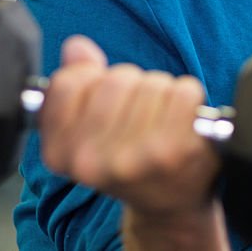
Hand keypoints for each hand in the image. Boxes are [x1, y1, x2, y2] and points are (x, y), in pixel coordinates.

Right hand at [39, 36, 227, 247]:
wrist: (171, 204)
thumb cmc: (131, 161)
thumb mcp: (91, 132)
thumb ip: (78, 86)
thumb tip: (76, 47)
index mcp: (62, 154)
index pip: (66, 84)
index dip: (92, 79)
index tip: (104, 99)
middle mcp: (92, 160)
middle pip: (114, 79)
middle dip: (132, 86)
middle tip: (141, 115)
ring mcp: (134, 156)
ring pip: (151, 83)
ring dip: (162, 93)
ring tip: (162, 121)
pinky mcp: (174, 149)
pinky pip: (183, 90)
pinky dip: (189, 97)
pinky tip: (184, 120)